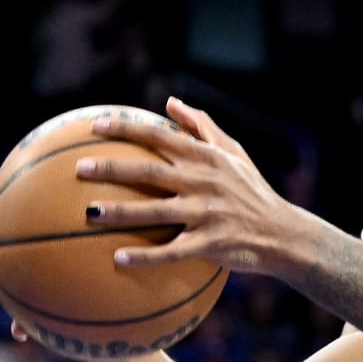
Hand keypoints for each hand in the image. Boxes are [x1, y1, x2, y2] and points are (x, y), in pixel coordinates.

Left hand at [72, 96, 314, 274]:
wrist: (283, 234)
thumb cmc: (253, 191)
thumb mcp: (233, 153)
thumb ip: (201, 126)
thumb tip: (170, 102)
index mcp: (204, 158)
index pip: (158, 137)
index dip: (125, 129)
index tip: (94, 126)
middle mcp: (202, 182)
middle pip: (149, 172)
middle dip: (112, 169)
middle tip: (79, 168)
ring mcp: (206, 214)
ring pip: (156, 212)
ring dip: (121, 213)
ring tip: (89, 214)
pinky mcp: (210, 244)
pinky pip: (172, 252)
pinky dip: (146, 257)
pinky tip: (118, 259)